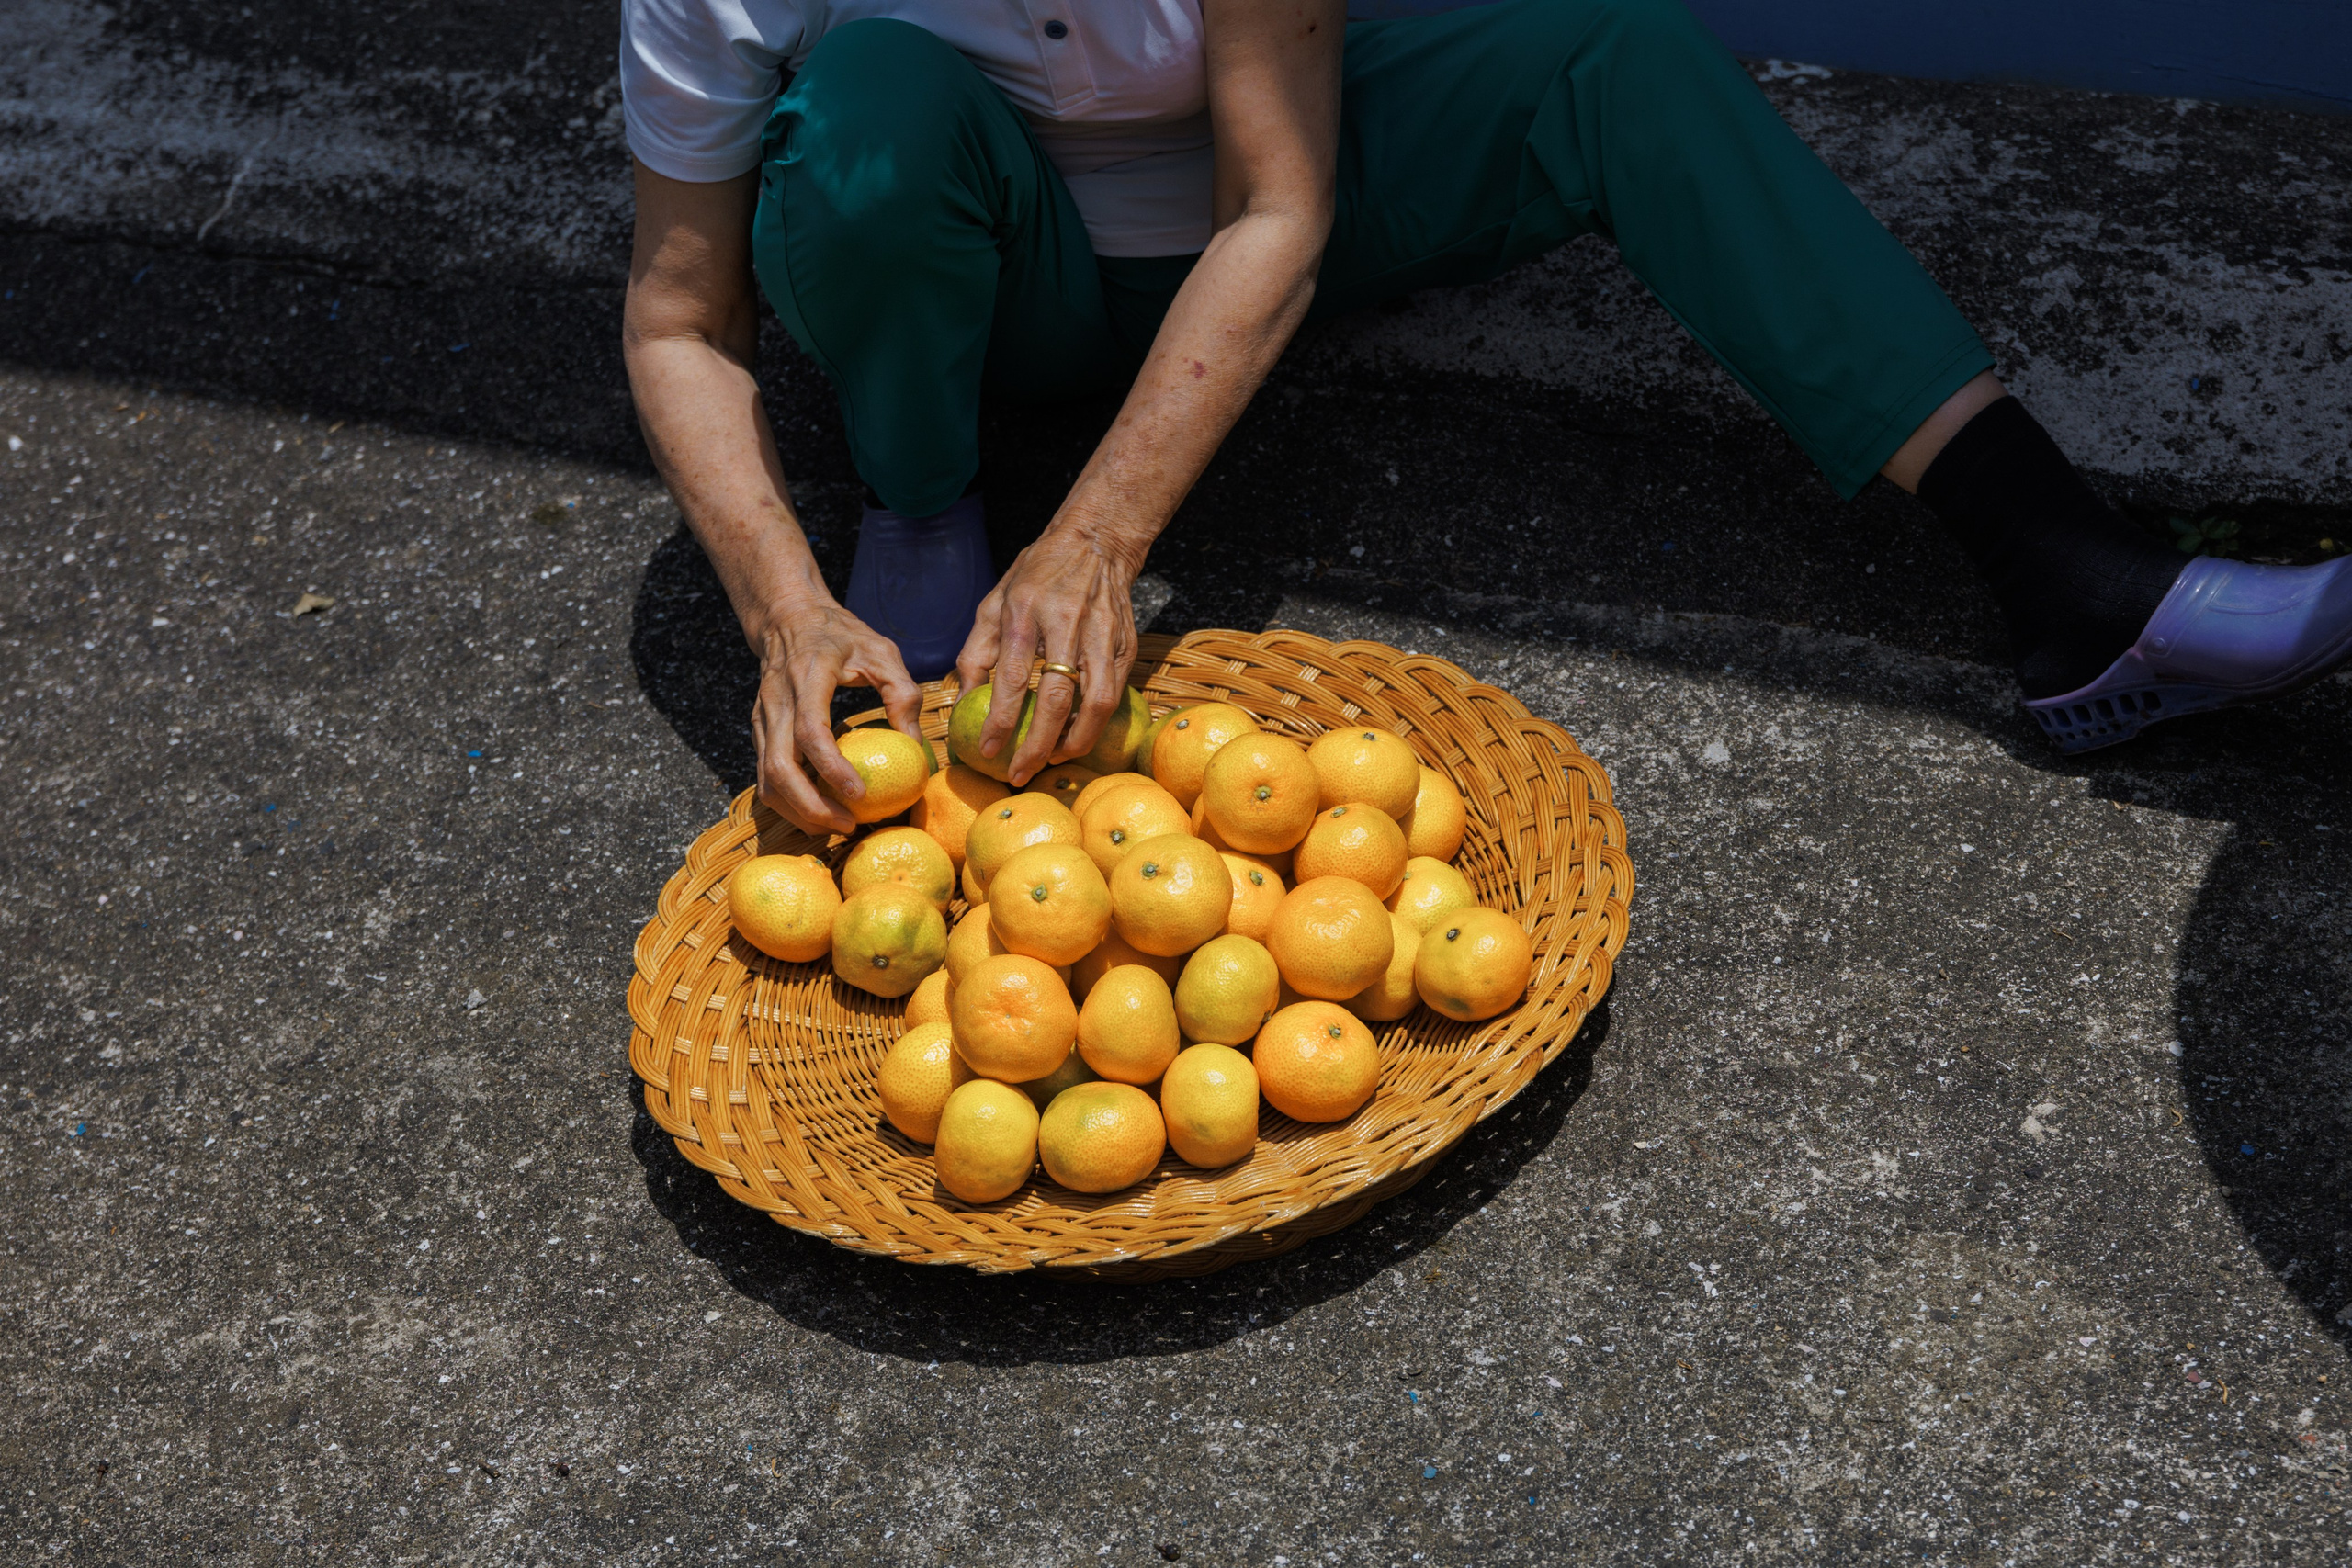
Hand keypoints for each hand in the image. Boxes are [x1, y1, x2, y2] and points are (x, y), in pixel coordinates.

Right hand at [749, 603, 922, 836]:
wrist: (788, 618)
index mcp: (807, 677)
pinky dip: (790, 802)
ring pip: (767, 780)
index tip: (859, 793)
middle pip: (779, 768)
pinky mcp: (759, 732)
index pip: (810, 731)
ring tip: (836, 826)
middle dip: (811, 807)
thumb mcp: (881, 651)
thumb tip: (915, 744)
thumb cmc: (840, 635)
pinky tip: (820, 810)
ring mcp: (762, 719)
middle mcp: (776, 702)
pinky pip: (767, 777)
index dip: (831, 767)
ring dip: (798, 812)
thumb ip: (903, 693)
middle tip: (849, 825)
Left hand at [953, 523, 1143, 784]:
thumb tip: (962, 701)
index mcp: (1026, 614)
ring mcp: (1102, 636)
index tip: (990, 751)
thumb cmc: (1036, 574)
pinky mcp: (1125, 645)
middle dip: (1039, 745)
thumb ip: (976, 652)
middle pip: (1058, 699)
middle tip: (1022, 772)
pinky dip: (1097, 722)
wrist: (1095, 542)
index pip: (1013, 679)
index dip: (1002, 721)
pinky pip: (1114, 694)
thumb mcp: (993, 603)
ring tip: (1054, 759)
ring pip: (1097, 703)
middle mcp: (1067, 626)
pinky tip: (1078, 734)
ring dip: (1077, 741)